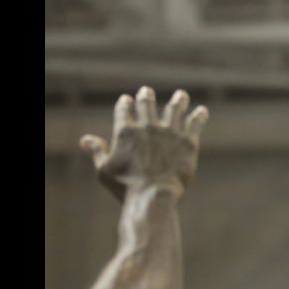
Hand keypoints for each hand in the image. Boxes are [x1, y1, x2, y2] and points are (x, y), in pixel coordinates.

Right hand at [79, 86, 208, 200]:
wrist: (154, 196)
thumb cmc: (125, 187)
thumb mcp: (104, 170)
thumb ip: (97, 151)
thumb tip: (85, 140)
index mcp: (125, 130)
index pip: (124, 108)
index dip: (125, 103)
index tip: (127, 100)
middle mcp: (147, 126)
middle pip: (147, 103)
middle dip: (146, 96)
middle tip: (147, 91)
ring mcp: (169, 132)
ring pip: (174, 108)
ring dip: (177, 100)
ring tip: (181, 95)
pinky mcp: (188, 142)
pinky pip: (195, 123)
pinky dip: (199, 116)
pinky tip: (202, 111)